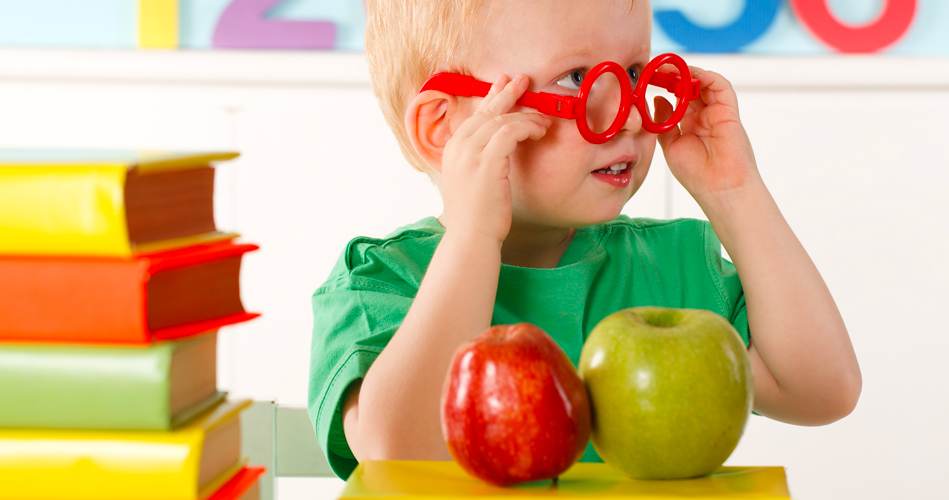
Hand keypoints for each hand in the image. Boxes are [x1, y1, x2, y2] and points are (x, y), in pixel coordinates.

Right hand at [440, 74, 551, 243]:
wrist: (471, 236)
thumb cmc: (477, 215)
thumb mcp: (472, 181)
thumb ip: (478, 161)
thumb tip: (495, 150)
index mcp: (453, 149)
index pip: (475, 114)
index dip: (492, 96)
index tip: (506, 84)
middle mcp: (458, 146)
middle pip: (486, 110)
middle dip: (507, 93)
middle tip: (524, 80)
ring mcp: (470, 153)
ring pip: (501, 119)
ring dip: (526, 116)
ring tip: (544, 120)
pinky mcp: (486, 162)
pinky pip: (510, 132)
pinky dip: (528, 128)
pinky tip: (540, 132)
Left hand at [653, 67, 760, 204]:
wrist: (719, 189)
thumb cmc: (696, 174)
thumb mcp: (670, 145)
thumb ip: (664, 121)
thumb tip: (657, 98)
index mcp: (689, 124)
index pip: (677, 97)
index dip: (665, 85)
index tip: (649, 77)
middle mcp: (704, 116)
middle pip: (690, 87)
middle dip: (675, 75)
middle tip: (658, 67)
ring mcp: (717, 113)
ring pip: (705, 84)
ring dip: (689, 73)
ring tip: (672, 69)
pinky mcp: (729, 112)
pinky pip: (722, 87)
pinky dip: (708, 77)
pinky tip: (693, 75)